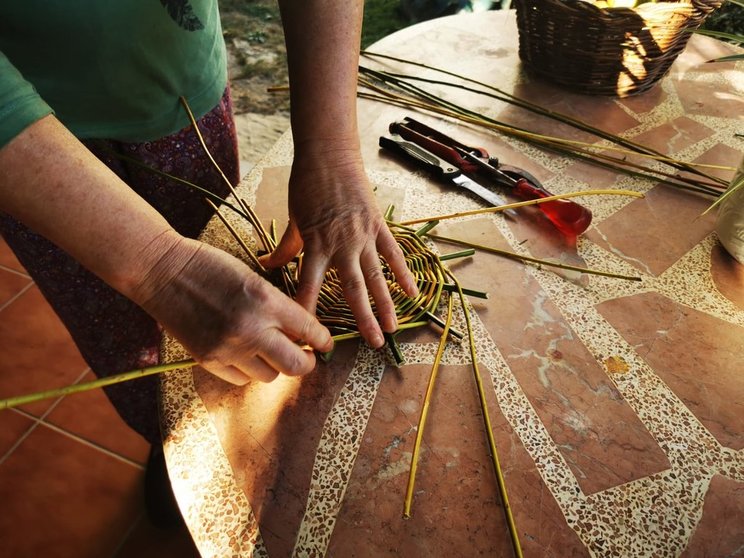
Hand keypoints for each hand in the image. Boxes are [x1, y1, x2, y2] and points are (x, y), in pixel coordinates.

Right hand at [133, 233, 333, 383]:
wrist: (162, 271)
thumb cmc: (210, 267)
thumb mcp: (253, 278)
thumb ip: (277, 307)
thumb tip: (301, 334)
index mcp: (267, 301)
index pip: (310, 331)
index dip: (323, 341)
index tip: (325, 344)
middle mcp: (251, 328)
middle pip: (297, 366)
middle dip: (307, 363)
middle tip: (306, 356)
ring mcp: (229, 348)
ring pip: (270, 376)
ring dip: (274, 366)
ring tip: (267, 350)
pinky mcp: (209, 360)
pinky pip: (242, 379)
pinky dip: (248, 370)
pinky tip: (242, 353)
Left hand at [259, 146, 417, 347]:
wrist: (329, 155)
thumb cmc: (306, 185)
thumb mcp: (292, 219)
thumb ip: (285, 247)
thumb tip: (266, 265)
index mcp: (315, 245)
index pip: (309, 285)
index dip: (309, 311)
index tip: (309, 336)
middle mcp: (341, 245)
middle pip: (353, 289)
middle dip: (363, 319)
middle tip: (372, 345)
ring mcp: (363, 236)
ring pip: (377, 276)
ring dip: (386, 304)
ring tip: (393, 328)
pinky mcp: (378, 225)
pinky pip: (393, 253)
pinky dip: (403, 273)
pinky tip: (413, 294)